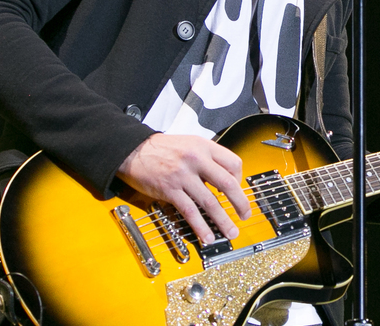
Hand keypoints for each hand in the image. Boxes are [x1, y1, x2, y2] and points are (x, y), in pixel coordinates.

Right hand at [117, 133, 251, 243]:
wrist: (134, 150)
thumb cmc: (163, 148)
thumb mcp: (190, 144)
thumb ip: (208, 159)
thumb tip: (222, 181)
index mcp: (204, 147)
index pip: (233, 163)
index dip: (240, 180)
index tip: (238, 190)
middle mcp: (197, 160)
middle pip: (227, 184)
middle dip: (240, 203)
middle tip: (245, 215)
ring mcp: (183, 176)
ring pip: (210, 202)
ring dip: (223, 220)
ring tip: (231, 232)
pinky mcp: (170, 190)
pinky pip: (190, 211)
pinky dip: (200, 226)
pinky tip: (207, 236)